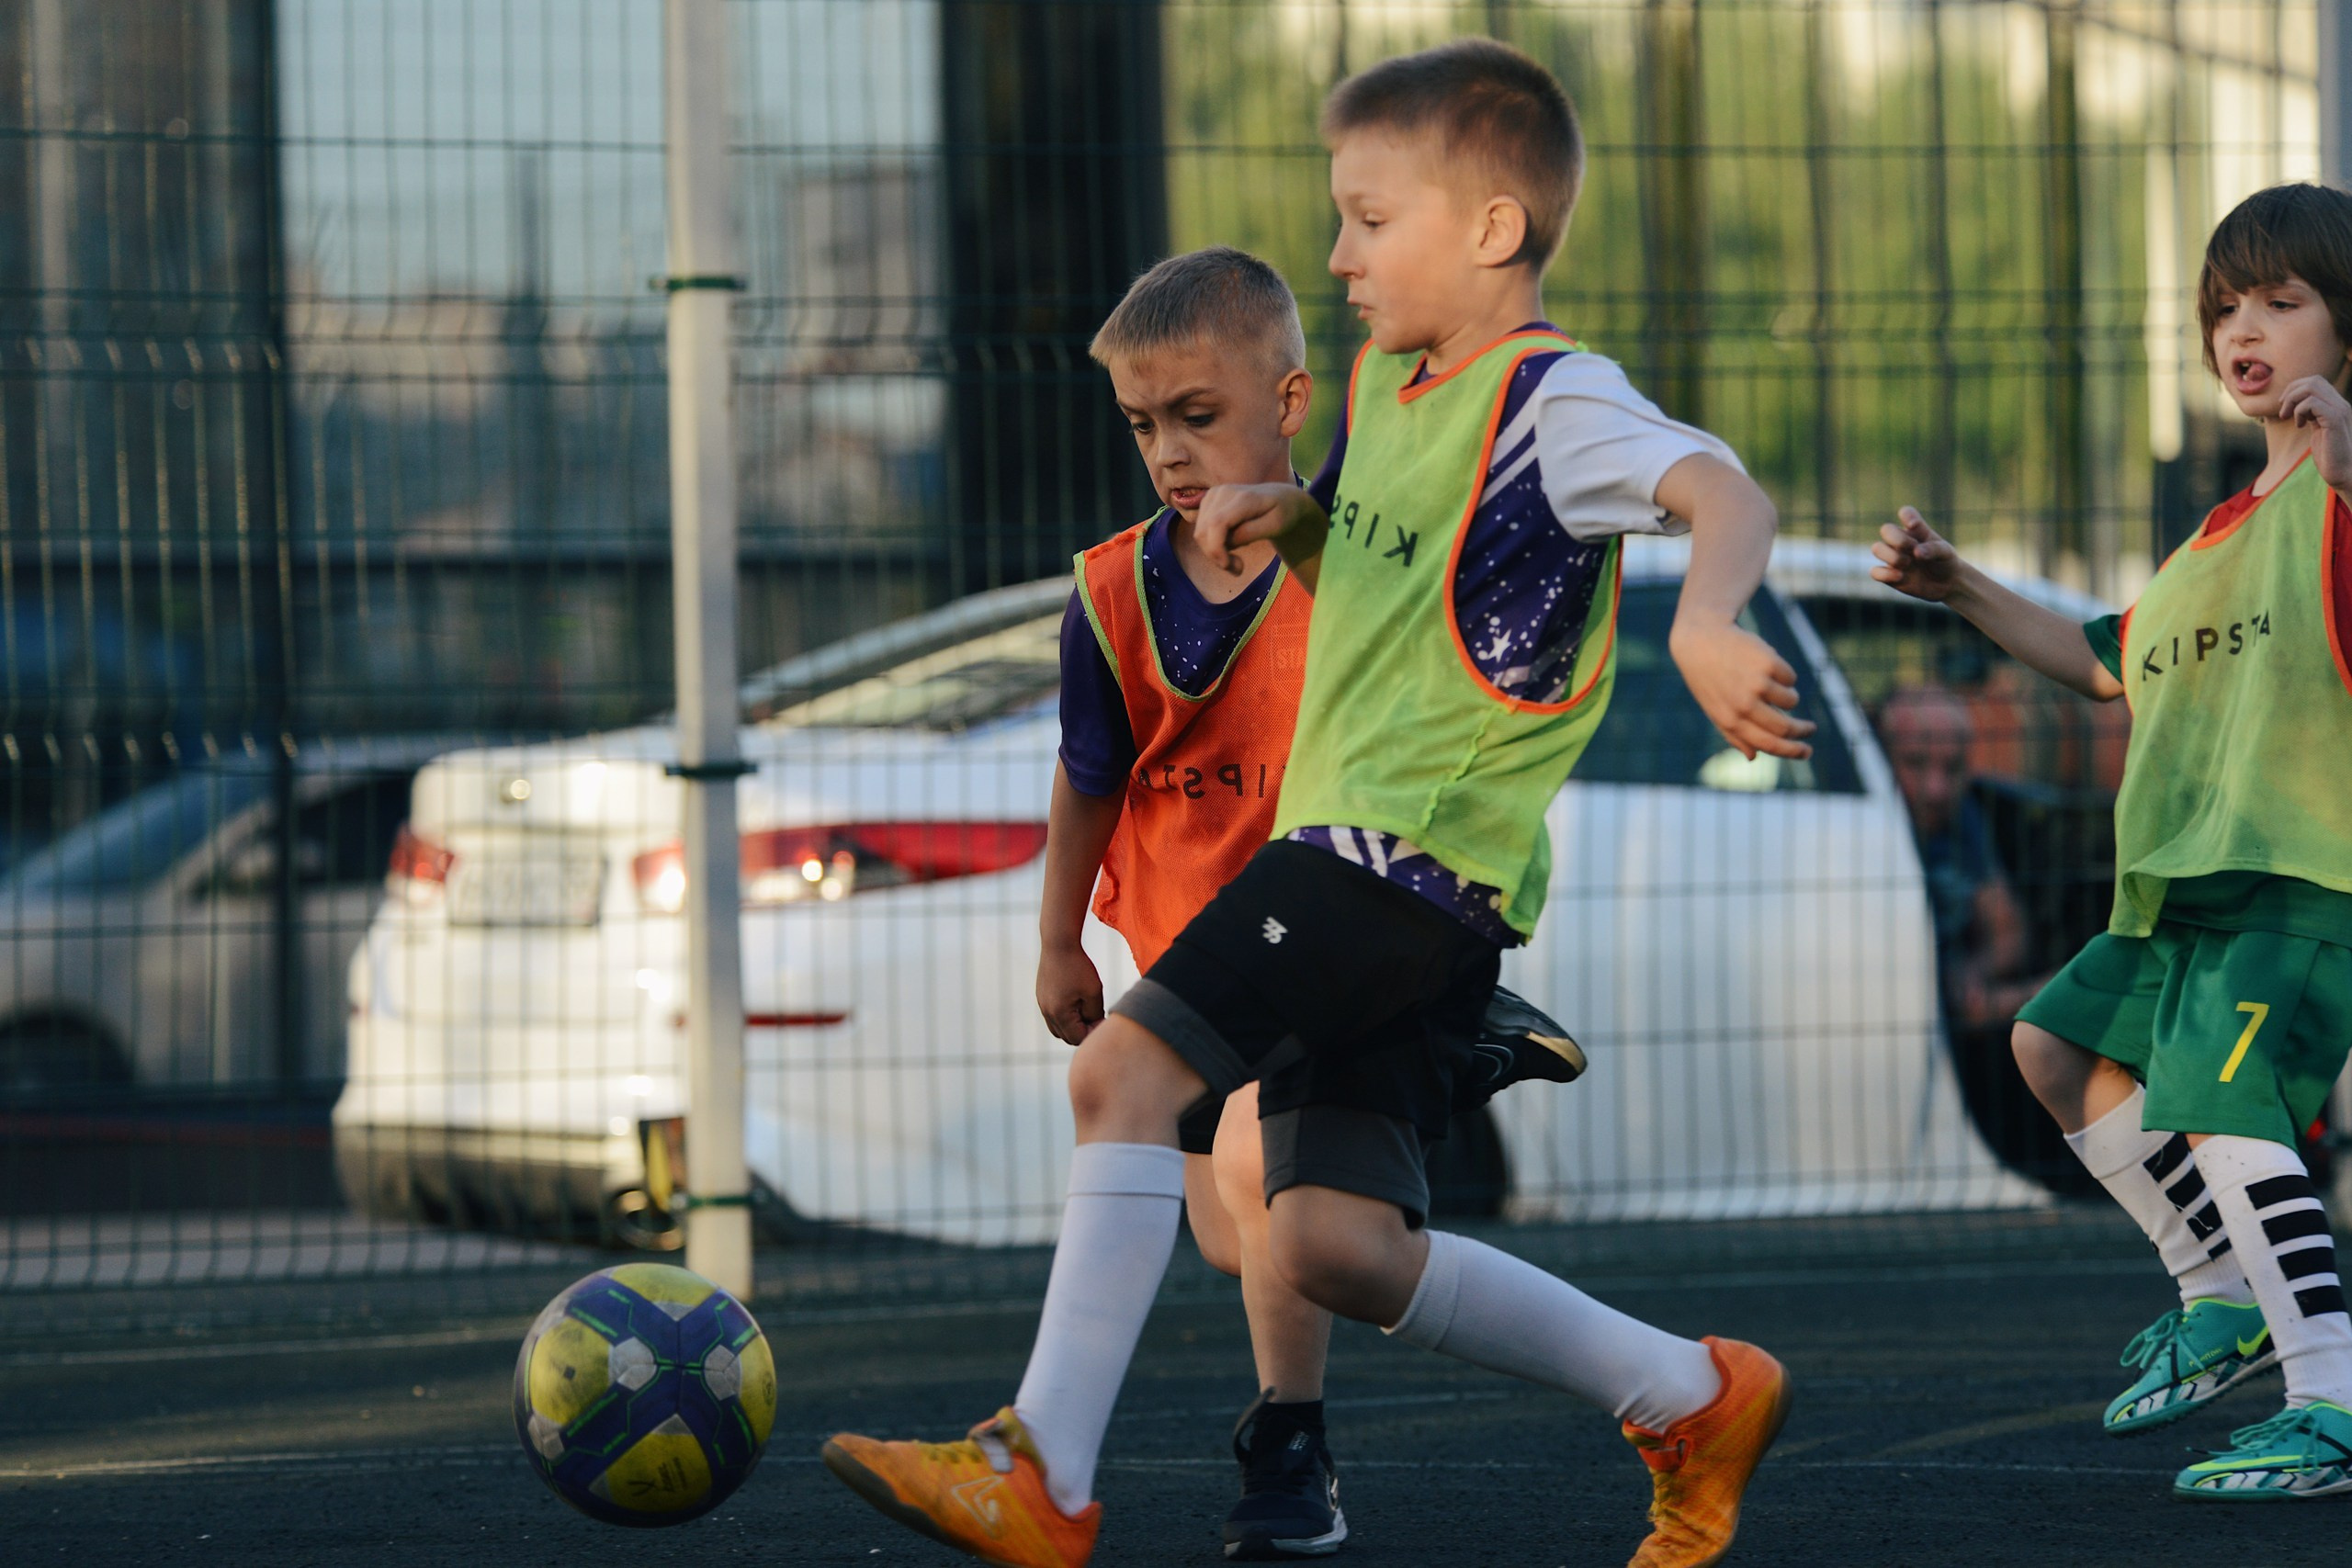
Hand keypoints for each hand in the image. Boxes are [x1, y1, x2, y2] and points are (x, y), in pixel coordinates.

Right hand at [1036, 941, 1104, 1045]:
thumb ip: (1095, 1014)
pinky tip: (1076, 1001)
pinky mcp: (1041, 998)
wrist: (1059, 944)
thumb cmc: (1079, 967)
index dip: (1093, 1032)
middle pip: (1067, 1037)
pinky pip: (1053, 1017)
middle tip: (1096, 1015)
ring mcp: (1042, 1006)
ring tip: (1086, 1009)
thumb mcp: (1094, 992)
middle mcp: (1047, 1013)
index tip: (1103, 1018)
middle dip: (1083, 1031)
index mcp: (1060, 1014)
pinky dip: (1065, 1017)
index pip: (1078, 1038)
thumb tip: (1095, 1027)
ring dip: (1073, 1026)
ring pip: (1059, 1029)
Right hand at [1194, 483, 1323, 574]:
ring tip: (1237, 561)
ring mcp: (1213, 495)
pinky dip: (1212, 544)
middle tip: (1238, 569)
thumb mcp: (1276, 526)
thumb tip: (1227, 542)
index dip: (1215, 549)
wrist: (1280, 498)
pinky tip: (1231, 544)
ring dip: (1214, 552)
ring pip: (1199, 533)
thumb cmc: (1283, 513)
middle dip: (1216, 556)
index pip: (1216, 524)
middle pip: (1204, 532)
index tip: (1228, 567)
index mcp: (1243, 498)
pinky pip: (1201, 530)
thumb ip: (1251, 532)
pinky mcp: (1207, 501)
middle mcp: (1223, 492)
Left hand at [1668, 617, 1815, 760]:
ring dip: (1787, 697)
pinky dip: (1783, 675)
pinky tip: (1764, 665)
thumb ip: (1734, 735)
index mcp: (1730, 721)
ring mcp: (1757, 683)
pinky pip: (1790, 678)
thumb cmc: (1708, 679)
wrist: (1701, 640)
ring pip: (1791, 701)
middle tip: (1810, 728)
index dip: (1792, 751)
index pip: (1769, 744)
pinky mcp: (1768, 662)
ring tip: (1769, 684)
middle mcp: (1743, 704)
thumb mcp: (1715, 710)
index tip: (1807, 751)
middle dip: (1802, 731)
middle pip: (1786, 728)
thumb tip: (1754, 757)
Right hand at [1871, 507, 1965, 601]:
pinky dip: (1885, 574)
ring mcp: (1893, 557)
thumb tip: (1916, 552)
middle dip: (1898, 539)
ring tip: (1907, 564)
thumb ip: (1933, 549)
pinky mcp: (1888, 575)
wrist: (1946, 585)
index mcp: (1916, 530)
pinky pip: (1875, 572)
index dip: (1906, 516)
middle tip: (1913, 549)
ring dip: (1892, 556)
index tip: (1914, 525)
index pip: (1906, 513)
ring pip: (1877, 548)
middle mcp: (1901, 541)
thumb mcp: (1946, 553)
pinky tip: (1900, 576)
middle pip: (1886, 529)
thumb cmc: (1945, 562)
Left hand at [2279, 374, 2351, 490]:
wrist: (2343, 472)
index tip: (2285, 405)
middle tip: (2283, 411)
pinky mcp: (2335, 419)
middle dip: (2291, 391)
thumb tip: (2295, 405)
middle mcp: (2340, 404)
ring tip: (2288, 417)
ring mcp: (2339, 410)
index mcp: (2337, 405)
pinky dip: (2299, 412)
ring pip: (2311, 387)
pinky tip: (2300, 426)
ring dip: (2292, 401)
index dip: (2295, 388)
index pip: (2316, 381)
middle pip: (2313, 380)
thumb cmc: (2329, 455)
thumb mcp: (2318, 429)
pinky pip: (2312, 403)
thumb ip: (2312, 415)